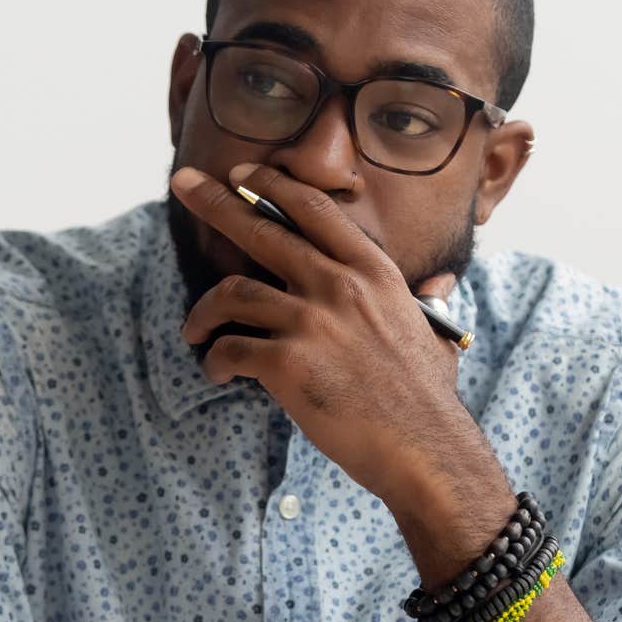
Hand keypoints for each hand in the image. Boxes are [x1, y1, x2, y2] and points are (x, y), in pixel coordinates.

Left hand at [169, 162, 485, 511]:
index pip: (314, 209)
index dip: (272, 185)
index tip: (242, 173)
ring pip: (232, 293)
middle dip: (214, 202)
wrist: (425, 448)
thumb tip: (438, 285)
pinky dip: (213, 360)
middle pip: (261, 230)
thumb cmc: (428, 399)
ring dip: (202, 311)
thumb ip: (425, 301)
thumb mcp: (433, 332)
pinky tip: (215, 373)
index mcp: (373, 272)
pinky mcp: (287, 364)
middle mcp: (338, 286)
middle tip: (182, 184)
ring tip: (193, 330)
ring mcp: (311, 323)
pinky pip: (229, 350)